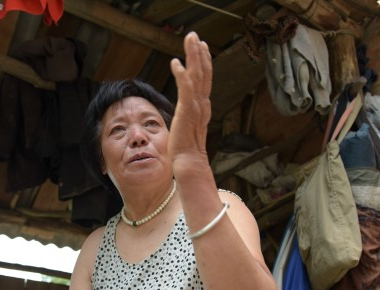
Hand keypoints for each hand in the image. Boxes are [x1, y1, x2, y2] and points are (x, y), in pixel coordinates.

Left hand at [168, 32, 212, 167]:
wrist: (189, 163)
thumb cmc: (186, 149)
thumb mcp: (188, 127)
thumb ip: (190, 116)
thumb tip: (189, 113)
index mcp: (202, 107)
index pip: (204, 80)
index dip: (204, 62)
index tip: (202, 46)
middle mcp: (201, 104)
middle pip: (203, 73)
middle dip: (199, 53)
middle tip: (194, 36)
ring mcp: (195, 107)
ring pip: (197, 76)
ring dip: (193, 56)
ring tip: (190, 40)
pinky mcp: (186, 111)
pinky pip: (185, 88)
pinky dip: (181, 74)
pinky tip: (175, 62)